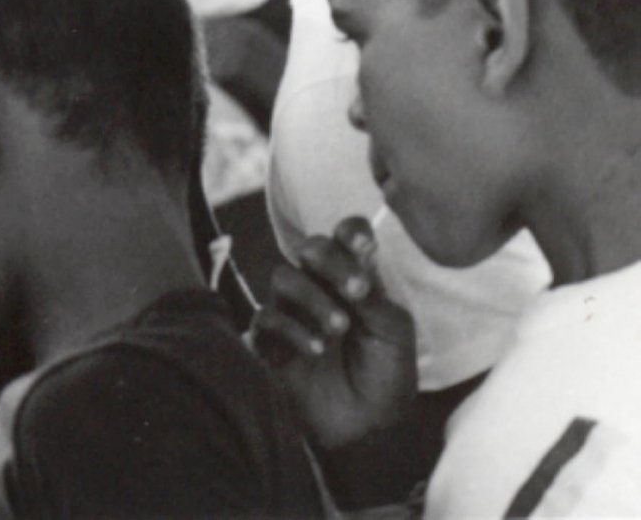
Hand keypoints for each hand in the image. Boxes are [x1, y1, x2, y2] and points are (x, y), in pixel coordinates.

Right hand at [249, 215, 417, 447]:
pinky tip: (317, 350)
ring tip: (339, 328)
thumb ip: (376, 298)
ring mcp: (291, 311)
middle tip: (356, 289)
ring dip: (313, 297)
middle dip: (331, 261)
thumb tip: (361, 260)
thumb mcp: (394, 336)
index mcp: (354, 281)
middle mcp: (320, 288)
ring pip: (283, 276)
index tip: (363, 244)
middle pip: (310, 248)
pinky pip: (267, 317)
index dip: (351, 232)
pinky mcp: (268, 339)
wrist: (364, 430)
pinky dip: (294, 330)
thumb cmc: (384, 379)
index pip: (346, 239)